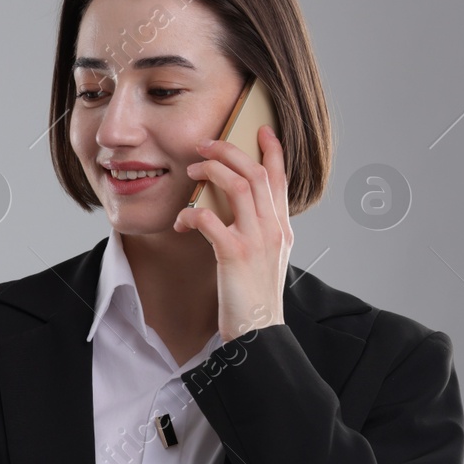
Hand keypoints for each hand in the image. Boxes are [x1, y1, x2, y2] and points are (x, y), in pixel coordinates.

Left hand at [172, 124, 291, 341]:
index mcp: (281, 228)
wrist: (260, 333)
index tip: (261, 129)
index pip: (280, 180)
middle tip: (206, 143)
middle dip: (231, 151)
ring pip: (239, 187)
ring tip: (193, 169)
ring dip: (212, 171)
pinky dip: (192, 214)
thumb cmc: (255, 298)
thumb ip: (258, 233)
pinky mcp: (234, 256)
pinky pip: (210, 221)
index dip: (272, 151)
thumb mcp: (265, 260)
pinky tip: (181, 220)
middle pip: (257, 173)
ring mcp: (257, 241)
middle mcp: (274, 229)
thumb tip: (240, 213)